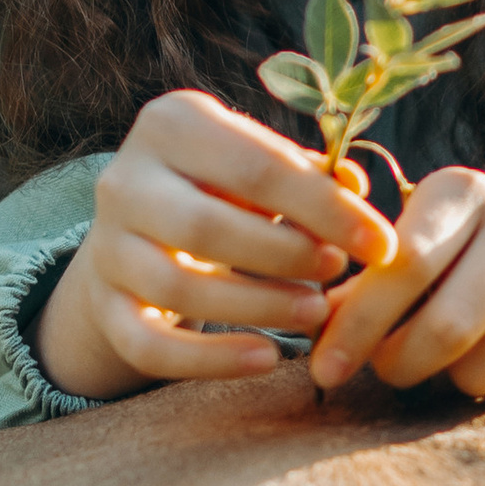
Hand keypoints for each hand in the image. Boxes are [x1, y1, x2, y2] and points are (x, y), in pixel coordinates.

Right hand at [35, 89, 397, 400]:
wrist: (136, 234)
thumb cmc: (220, 191)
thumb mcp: (258, 169)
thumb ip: (308, 177)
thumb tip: (355, 190)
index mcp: (171, 124)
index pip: (257, 167)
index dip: (327, 210)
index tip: (381, 245)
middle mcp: (124, 179)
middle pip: (209, 227)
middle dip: (288, 256)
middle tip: (337, 273)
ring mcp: (106, 247)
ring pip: (179, 289)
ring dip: (259, 306)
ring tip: (313, 311)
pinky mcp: (102, 307)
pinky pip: (150, 346)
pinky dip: (210, 361)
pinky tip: (265, 359)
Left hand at [305, 170, 484, 402]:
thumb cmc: (480, 245)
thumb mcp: (430, 233)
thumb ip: (369, 274)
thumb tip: (305, 318)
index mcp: (463, 190)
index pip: (400, 266)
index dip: (355, 325)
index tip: (323, 369)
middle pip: (442, 330)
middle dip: (398, 365)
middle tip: (387, 370)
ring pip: (478, 369)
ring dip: (447, 379)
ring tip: (454, 351)